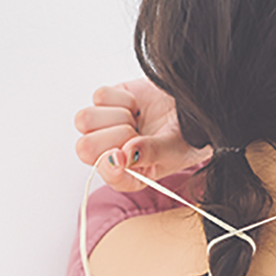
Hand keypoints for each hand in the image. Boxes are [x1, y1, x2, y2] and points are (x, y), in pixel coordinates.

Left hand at [74, 78, 212, 191]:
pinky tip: (136, 106)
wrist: (190, 106)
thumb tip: (122, 156)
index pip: (105, 175)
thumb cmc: (186, 136)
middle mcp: (109, 156)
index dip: (110, 163)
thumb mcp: (175, 150)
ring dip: (118, 116)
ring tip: (137, 119)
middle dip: (115, 135)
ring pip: (84, 120)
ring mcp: (103, 129)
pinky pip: (100, 98)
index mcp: (126, 177)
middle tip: (137, 132)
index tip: (123, 153)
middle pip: (84, 148)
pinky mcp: (105, 104)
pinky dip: (122, 98)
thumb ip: (151, 154)